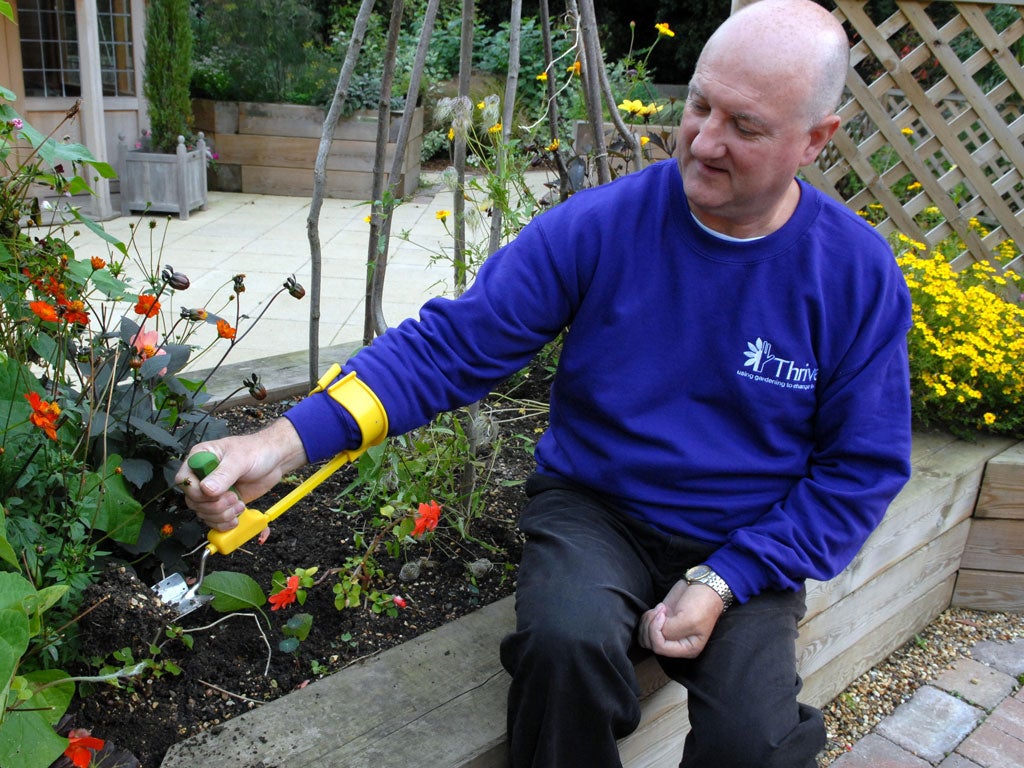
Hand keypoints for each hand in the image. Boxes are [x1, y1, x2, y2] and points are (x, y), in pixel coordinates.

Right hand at [175, 418, 307, 530]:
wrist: (275, 460)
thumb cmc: (257, 451)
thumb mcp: (240, 459)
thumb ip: (223, 474)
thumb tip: (206, 489)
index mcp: (200, 458)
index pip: (183, 480)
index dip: (195, 491)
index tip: (214, 494)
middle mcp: (203, 476)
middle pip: (193, 500)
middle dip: (213, 505)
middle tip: (233, 498)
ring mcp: (213, 491)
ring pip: (203, 513)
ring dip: (221, 515)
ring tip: (239, 504)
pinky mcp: (223, 503)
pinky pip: (214, 519)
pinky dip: (224, 522)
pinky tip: (236, 516)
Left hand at [636, 579, 723, 658]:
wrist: (703, 585)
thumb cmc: (701, 603)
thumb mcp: (689, 619)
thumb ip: (670, 631)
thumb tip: (656, 632)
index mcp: (688, 649)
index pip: (660, 648)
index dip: (655, 631)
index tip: (662, 614)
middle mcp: (677, 644)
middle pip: (650, 644)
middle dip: (650, 625)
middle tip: (661, 610)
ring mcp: (669, 633)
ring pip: (645, 637)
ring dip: (647, 622)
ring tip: (659, 609)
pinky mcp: (662, 623)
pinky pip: (646, 628)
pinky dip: (647, 618)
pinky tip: (657, 609)